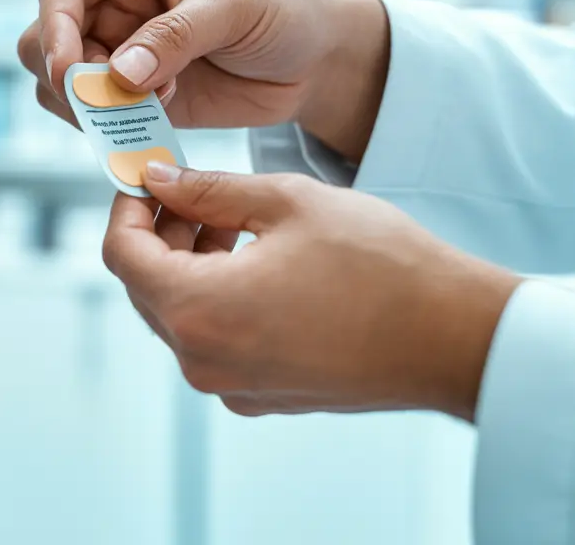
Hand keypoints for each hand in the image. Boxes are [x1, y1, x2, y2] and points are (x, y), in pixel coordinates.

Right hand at [17, 0, 390, 160]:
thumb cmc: (282, 6)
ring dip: (88, 105)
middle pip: (44, 39)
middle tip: (111, 98)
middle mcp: (113, 3)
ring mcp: (119, 52)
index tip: (70, 71)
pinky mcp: (136, 96)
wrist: (317, 59)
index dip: (55, 26)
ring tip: (151, 104)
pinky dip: (110, 127)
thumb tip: (118, 73)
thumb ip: (175, 36)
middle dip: (66, 74)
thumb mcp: (233, 6)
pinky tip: (158, 118)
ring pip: (60, 84)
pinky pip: (96, 118)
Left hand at [103, 163, 521, 420]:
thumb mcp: (286, 202)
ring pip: (181, 315)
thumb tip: (159, 181)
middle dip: (160, 234)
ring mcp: (233, 388)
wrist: (452, 338)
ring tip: (232, 219)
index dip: (127, 208)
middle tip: (192, 190)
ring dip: (190, 264)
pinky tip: (257, 262)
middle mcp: (204, 362)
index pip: (122, 255)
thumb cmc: (379, 266)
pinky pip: (216, 342)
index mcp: (198, 311)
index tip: (147, 179)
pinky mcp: (263, 396)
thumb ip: (208, 190)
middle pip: (147, 288)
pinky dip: (218, 298)